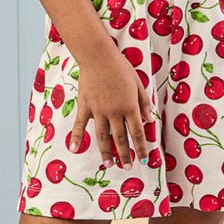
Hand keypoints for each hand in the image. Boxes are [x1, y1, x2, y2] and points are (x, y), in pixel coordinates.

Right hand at [68, 47, 154, 169]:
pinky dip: (76, 138)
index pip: (137, 132)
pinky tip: (74, 149)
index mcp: (129, 106)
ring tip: (108, 164)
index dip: (140, 148)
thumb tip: (150, 120)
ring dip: (106, 152)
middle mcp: (114, 112)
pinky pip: (80, 125)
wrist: (98, 56)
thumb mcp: (137, 83)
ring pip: (102, 136)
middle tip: (127, 167)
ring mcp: (98, 110)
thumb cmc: (120, 67)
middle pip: (120, 138)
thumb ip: (144, 102)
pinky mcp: (85, 106)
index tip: (143, 159)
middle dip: (124, 154)